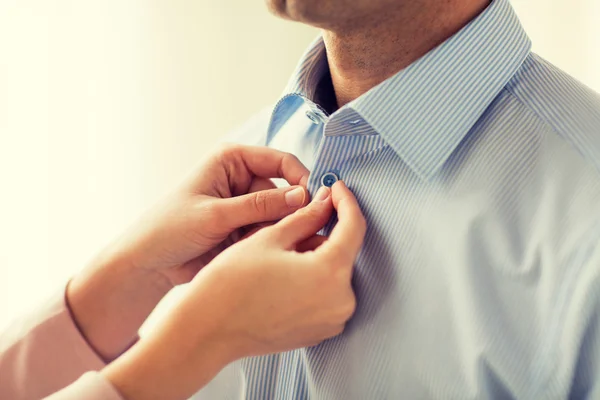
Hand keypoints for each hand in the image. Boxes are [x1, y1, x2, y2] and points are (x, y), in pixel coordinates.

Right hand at [102, 181, 366, 399]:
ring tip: (286, 247)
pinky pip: (326, 295)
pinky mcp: (319, 332)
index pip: (354, 227)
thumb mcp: (270, 238)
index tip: (336, 188)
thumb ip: (306, 217)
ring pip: (335, 273)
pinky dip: (314, 278)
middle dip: (328, 229)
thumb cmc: (232, 283)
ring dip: (319, 254)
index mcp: (330, 274)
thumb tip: (327, 201)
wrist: (208, 330)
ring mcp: (331, 321)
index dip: (346, 201)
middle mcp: (340, 302)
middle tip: (303, 214)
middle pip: (345, 252)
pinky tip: (286, 271)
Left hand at [111, 144, 310, 285]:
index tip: (316, 202)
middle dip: (289, 212)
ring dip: (276, 230)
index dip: (300, 179)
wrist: (148, 266)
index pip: (280, 162)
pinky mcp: (244, 228)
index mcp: (232, 160)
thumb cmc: (169, 229)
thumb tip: (303, 196)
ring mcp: (244, 205)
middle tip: (292, 233)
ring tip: (260, 245)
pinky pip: (269, 232)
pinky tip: (257, 253)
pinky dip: (268, 242)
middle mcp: (241, 178)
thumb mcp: (216, 215)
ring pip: (279, 215)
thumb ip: (260, 205)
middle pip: (284, 190)